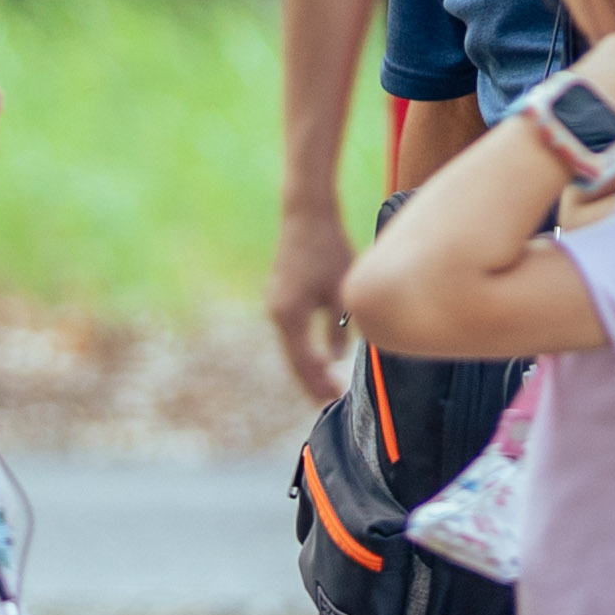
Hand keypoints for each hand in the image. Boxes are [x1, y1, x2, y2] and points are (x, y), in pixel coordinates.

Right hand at [270, 191, 359, 405]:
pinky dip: (304, 348)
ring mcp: (275, 304)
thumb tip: (336, 358)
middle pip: (293, 359)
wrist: (307, 215)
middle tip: (331, 398)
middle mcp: (276, 314)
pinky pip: (291, 332)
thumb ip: (338, 327)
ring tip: (328, 383)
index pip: (303, 362)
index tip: (334, 399)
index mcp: (289, 316)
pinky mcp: (280, 295)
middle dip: (312, 380)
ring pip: (291, 346)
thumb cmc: (328, 249)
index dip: (318, 384)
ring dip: (308, 365)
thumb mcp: (340, 291)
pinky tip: (321, 355)